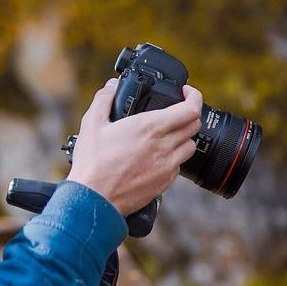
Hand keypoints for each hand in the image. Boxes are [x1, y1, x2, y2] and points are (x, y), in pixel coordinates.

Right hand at [67, 80, 202, 214]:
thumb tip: (111, 86)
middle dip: (189, 114)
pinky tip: (156, 158)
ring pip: (190, 146)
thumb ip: (103, 100)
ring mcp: (167, 166)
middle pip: (194, 126)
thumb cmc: (93, 164)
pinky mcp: (164, 183)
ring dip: (183, 137)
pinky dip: (173, 158)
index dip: (194, 97)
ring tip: (167, 136)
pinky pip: (178, 166)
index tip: (186, 93)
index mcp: (151, 127)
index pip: (191, 109)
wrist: (95, 199)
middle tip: (176, 112)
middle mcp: (164, 146)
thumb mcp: (92, 124)